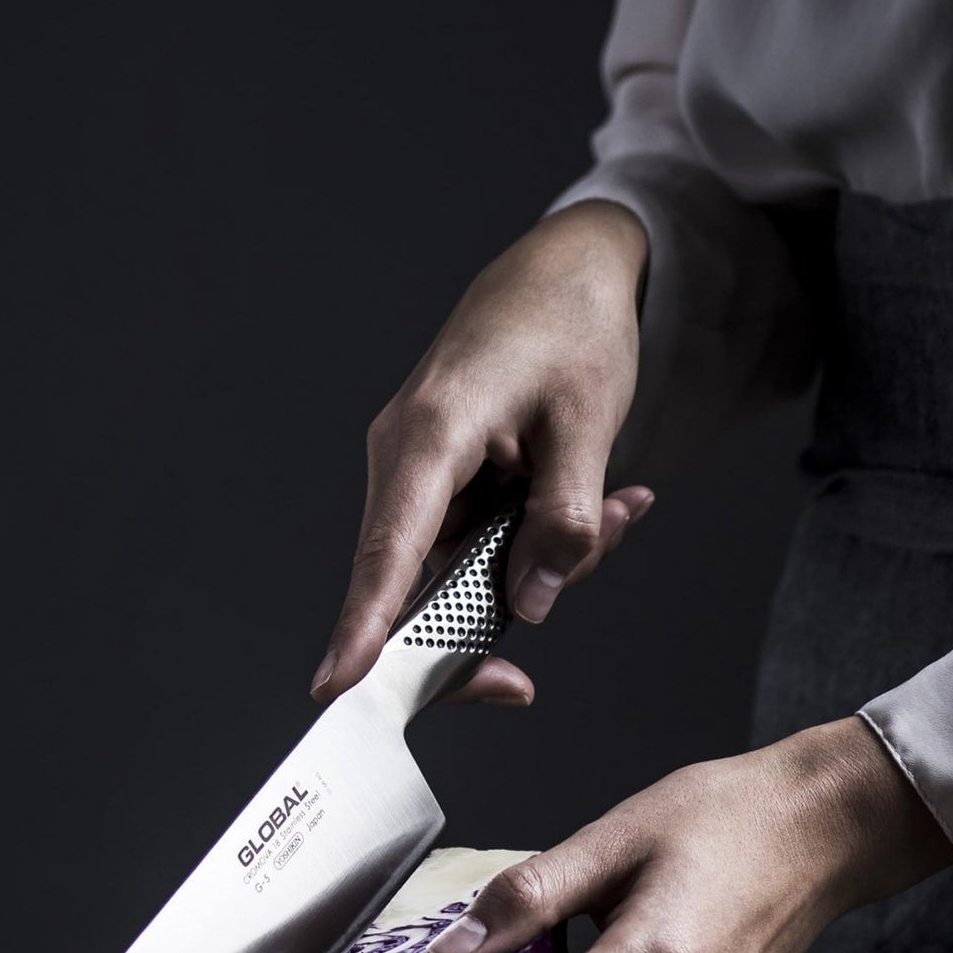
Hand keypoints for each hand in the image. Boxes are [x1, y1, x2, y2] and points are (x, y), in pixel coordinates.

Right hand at [312, 200, 653, 708]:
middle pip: (422, 581)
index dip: (363, 627)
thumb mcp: (590, 424)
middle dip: (506, 606)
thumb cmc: (568, 323)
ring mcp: (416, 469)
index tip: (337, 685)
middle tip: (587, 573)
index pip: (389, 552)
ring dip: (537, 559)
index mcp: (431, 434)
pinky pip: (474, 539)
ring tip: (614, 504)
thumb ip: (562, 523)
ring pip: (458, 567)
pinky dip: (532, 536)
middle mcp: (404, 456)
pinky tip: (596, 500)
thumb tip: (531, 603)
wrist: (564, 266)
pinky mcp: (437, 476)